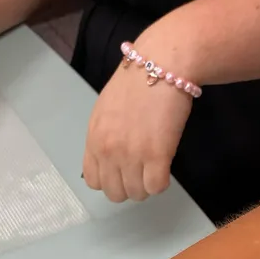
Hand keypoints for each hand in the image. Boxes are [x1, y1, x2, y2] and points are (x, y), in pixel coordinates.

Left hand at [83, 31, 193, 202]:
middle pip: (115, 192)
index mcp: (94, 138)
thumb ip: (105, 135)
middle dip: (130, 186)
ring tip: (156, 167)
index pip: (94, 181)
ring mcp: (132, 155)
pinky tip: (166, 166)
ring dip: (147, 185)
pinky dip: (162, 182)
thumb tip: (113, 155)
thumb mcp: (106, 110)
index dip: (111, 180)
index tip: (124, 171)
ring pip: (137, 193)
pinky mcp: (157, 155)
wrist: (161, 64)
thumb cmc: (137, 82)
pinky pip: (156, 187)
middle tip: (143, 171)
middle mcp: (108, 151)